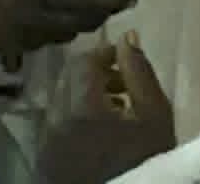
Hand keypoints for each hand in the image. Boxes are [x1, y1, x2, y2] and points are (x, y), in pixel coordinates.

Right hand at [0, 0, 135, 56]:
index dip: (111, 1)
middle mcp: (31, 18)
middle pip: (78, 24)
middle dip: (100, 15)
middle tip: (111, 3)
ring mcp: (18, 38)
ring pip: (62, 37)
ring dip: (78, 26)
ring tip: (84, 10)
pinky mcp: (6, 50)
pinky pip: (41, 45)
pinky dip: (55, 34)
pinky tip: (52, 21)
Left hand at [38, 35, 175, 183]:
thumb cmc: (145, 162)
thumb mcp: (156, 115)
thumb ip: (140, 72)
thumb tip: (128, 37)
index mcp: (82, 107)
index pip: (83, 60)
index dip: (105, 53)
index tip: (125, 62)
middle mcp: (55, 121)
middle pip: (68, 78)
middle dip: (95, 74)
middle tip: (123, 86)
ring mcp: (46, 144)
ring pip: (60, 102)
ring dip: (84, 97)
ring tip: (114, 113)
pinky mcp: (44, 163)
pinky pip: (54, 127)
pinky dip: (73, 120)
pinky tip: (97, 135)